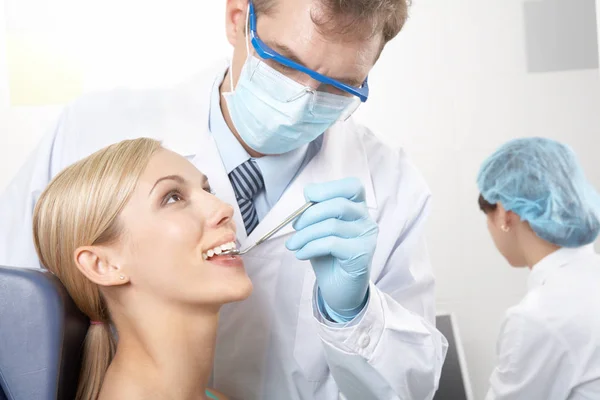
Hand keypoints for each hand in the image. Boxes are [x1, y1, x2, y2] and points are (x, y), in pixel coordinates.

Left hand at [286, 178, 377, 319]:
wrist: (340, 289)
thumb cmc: (329, 255)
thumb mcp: (320, 228)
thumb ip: (318, 210)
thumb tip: (309, 192)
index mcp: (359, 208)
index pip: (352, 186)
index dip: (329, 188)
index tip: (308, 197)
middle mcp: (367, 220)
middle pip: (338, 205)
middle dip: (310, 214)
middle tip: (294, 227)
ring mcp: (367, 238)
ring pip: (332, 226)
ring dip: (305, 235)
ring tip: (292, 245)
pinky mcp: (361, 254)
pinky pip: (331, 243)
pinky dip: (310, 247)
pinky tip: (301, 254)